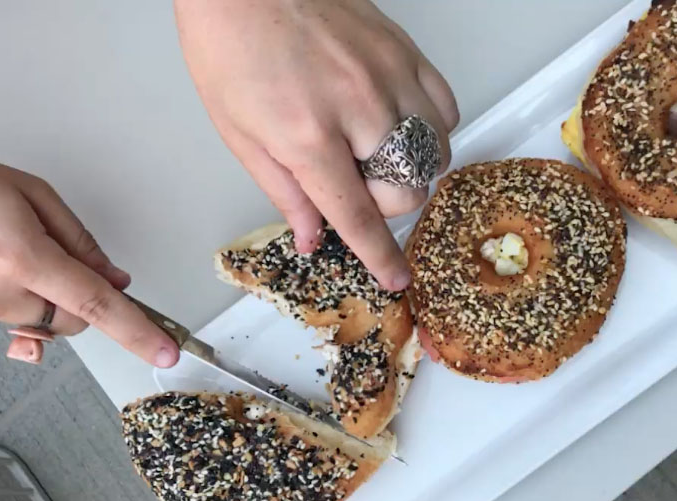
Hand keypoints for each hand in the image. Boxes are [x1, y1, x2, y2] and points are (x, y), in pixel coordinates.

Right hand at [0, 157, 179, 366]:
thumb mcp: (32, 194)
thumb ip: (80, 242)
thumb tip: (116, 281)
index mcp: (21, 256)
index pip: (95, 304)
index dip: (135, 331)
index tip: (165, 353)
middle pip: (71, 319)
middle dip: (79, 298)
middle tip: (54, 255)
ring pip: (40, 321)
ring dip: (42, 295)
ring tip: (9, 252)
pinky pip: (9, 319)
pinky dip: (15, 298)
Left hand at [175, 0, 459, 290]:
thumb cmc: (229, 46)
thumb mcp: (237, 132)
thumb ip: (283, 190)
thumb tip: (312, 236)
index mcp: (308, 135)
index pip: (358, 215)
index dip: (380, 256)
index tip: (396, 278)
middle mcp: (359, 107)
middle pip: (408, 189)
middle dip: (385, 202)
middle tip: (354, 182)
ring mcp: (390, 76)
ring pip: (437, 152)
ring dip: (411, 168)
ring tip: (375, 151)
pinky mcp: (406, 51)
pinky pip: (446, 107)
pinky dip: (432, 128)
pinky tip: (400, 123)